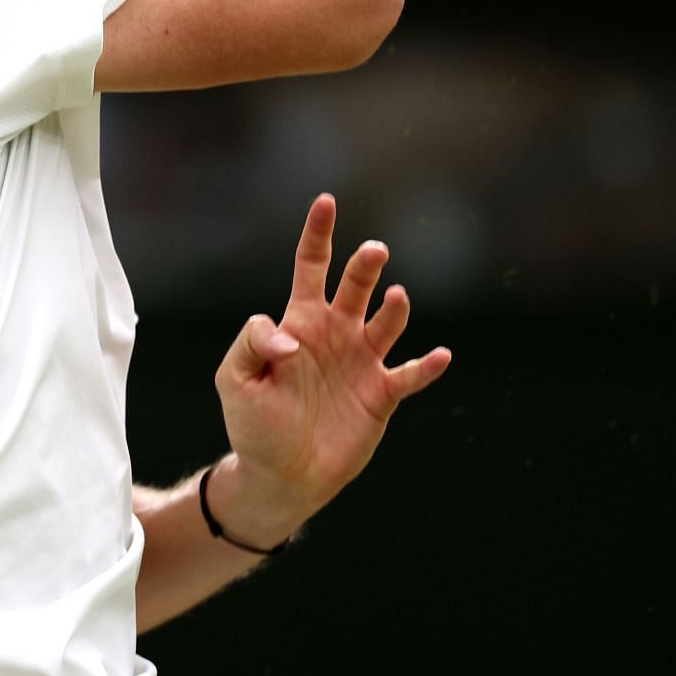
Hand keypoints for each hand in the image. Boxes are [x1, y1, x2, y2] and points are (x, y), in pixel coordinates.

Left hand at [211, 194, 451, 539]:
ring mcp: (361, 362)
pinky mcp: (381, 396)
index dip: (319, 234)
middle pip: (355, 285)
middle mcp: (335, 333)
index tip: (327, 201)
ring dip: (394, 309)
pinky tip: (440, 355)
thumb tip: (290, 336)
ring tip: (396, 298)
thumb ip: (252, 343)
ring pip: (386, 322)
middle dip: (365, 265)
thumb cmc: (253, 423)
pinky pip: (410, 375)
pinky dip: (427, 366)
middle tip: (374, 251)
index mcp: (299, 321)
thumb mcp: (235, 378)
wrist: (281, 473)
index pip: (311, 266)